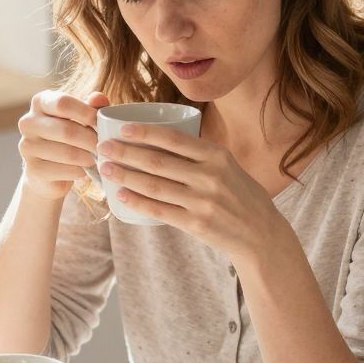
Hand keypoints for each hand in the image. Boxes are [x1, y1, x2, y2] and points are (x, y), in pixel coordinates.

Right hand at [17, 88, 106, 200]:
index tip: (100, 123)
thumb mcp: (81, 117)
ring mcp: (27, 146)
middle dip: (90, 140)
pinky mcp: (32, 168)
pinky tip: (84, 169)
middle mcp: (28, 122)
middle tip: (104, 146)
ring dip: (87, 157)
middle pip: (66, 130)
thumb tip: (98, 98)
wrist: (48, 168)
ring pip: (67, 153)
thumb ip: (91, 106)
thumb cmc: (69, 135)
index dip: (86, 113)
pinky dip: (79, 171)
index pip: (63, 103)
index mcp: (40, 102)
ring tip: (96, 157)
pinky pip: (64, 170)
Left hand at [96, 123, 280, 259]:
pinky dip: (138, 202)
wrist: (261, 234)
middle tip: (103, 147)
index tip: (122, 128)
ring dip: (126, 176)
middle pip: (158, 161)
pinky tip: (121, 195)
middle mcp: (210, 176)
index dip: (144, 132)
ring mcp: (203, 201)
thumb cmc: (240, 195)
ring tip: (106, 169)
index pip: (174, 139)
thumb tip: (161, 139)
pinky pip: (160, 211)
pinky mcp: (196, 224)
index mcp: (217, 155)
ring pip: (155, 186)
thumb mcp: (228, 166)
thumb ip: (200, 155)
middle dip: (126, 153)